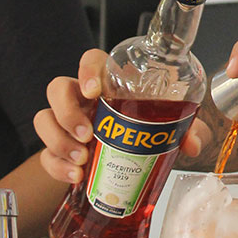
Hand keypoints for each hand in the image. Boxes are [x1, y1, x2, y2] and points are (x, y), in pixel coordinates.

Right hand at [33, 47, 211, 182]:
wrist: (132, 169)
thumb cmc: (149, 135)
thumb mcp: (173, 130)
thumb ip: (188, 132)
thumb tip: (192, 143)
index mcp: (109, 85)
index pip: (91, 61)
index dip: (87, 70)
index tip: (93, 90)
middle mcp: (83, 100)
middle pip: (58, 88)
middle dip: (66, 111)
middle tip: (87, 134)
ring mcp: (67, 124)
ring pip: (44, 118)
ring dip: (58, 139)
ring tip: (81, 159)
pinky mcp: (59, 150)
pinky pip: (45, 154)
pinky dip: (57, 165)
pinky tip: (75, 176)